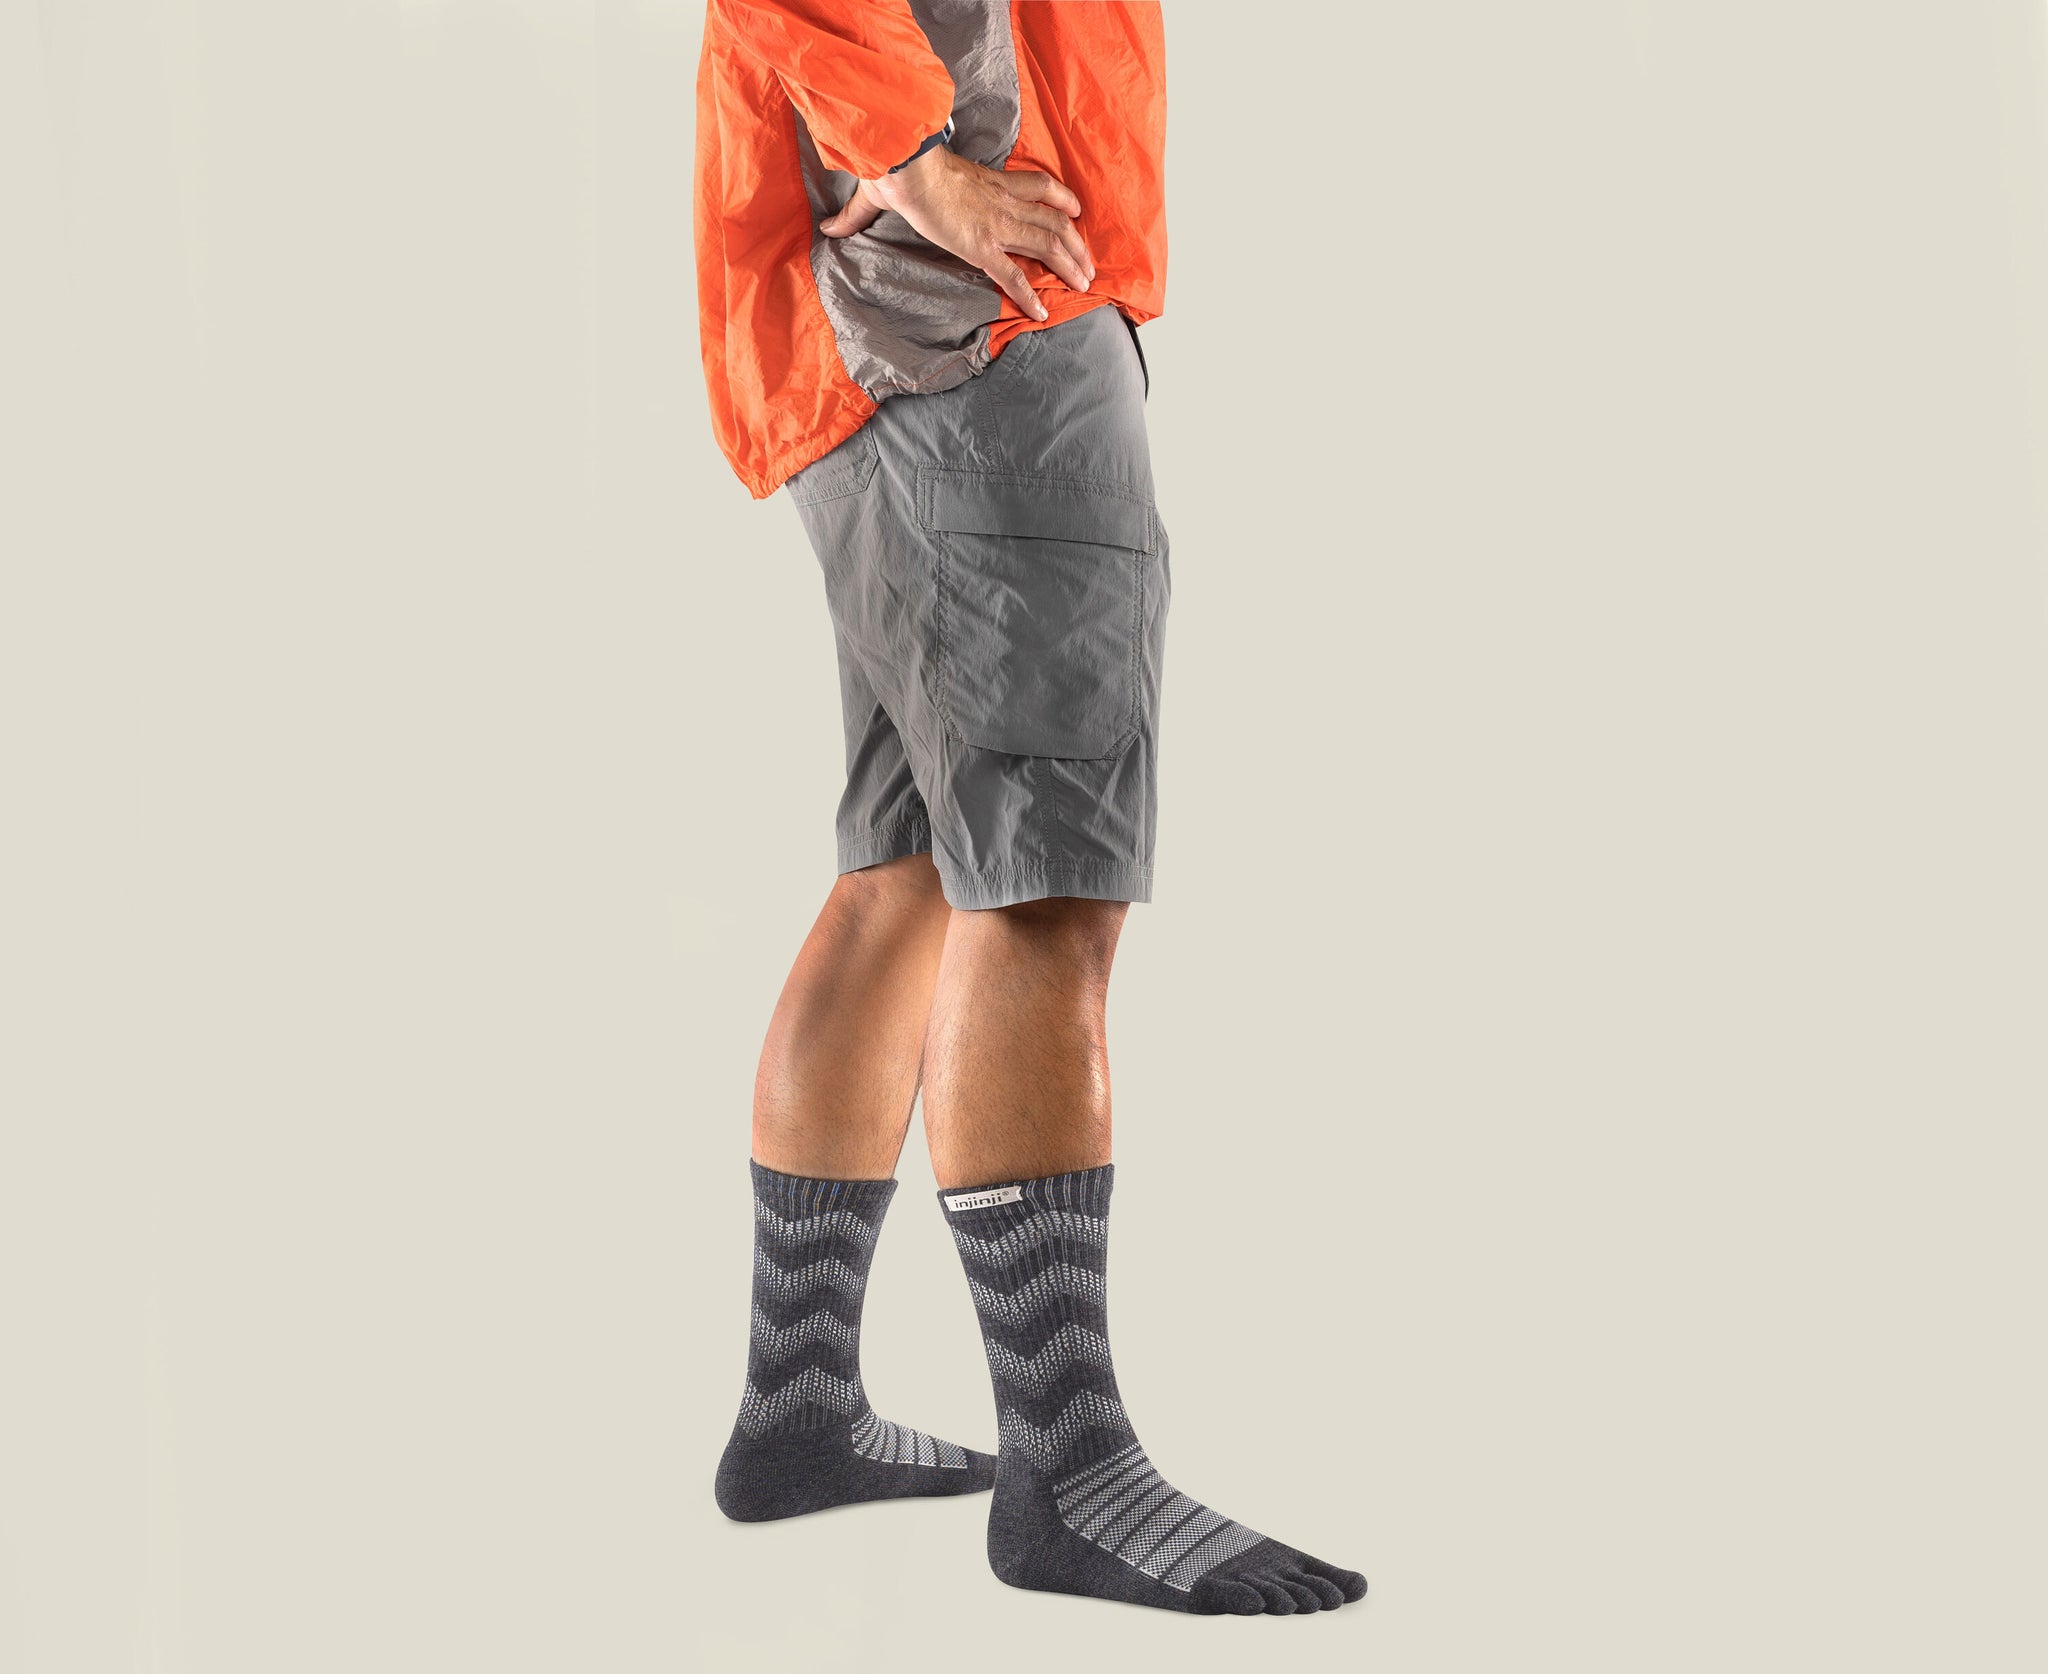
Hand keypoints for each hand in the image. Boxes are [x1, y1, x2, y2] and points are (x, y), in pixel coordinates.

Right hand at [819, 146, 1093, 321]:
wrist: (902, 165)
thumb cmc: (896, 169)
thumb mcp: (884, 190)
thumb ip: (860, 214)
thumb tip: (828, 227)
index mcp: (986, 183)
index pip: (1035, 188)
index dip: (1060, 200)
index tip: (1075, 213)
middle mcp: (999, 203)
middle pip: (1052, 219)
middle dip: (1074, 242)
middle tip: (1088, 262)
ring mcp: (993, 224)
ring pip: (1045, 243)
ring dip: (1068, 264)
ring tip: (1084, 282)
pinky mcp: (980, 246)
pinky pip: (1013, 274)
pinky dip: (1030, 295)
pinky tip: (1043, 312)